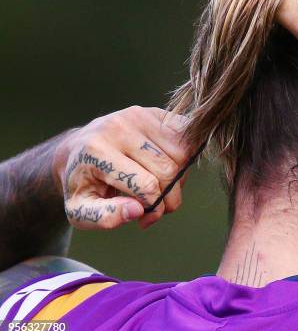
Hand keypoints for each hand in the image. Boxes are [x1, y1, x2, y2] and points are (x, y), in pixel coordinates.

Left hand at [52, 106, 190, 229]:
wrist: (77, 150)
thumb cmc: (82, 184)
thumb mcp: (80, 210)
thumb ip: (105, 217)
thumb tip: (137, 210)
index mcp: (97, 151)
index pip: (145, 185)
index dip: (154, 208)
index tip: (145, 218)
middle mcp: (119, 127)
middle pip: (168, 170)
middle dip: (170, 196)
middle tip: (159, 206)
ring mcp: (138, 115)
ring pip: (182, 154)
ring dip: (179, 177)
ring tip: (161, 186)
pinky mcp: (153, 112)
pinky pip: (186, 136)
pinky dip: (186, 156)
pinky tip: (170, 167)